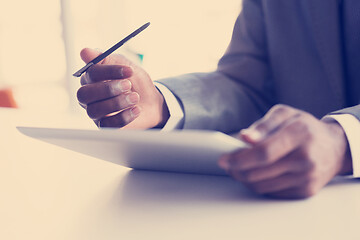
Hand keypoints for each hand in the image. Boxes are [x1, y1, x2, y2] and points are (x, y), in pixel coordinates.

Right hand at [77, 48, 168, 128]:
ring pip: (95, 110)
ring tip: (135, 97)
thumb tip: (84, 51)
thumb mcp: (124, 65)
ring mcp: (95, 112)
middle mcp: (88, 96)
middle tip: (128, 85)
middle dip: (108, 89)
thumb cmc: (134, 81)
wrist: (150, 100)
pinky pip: (108, 125)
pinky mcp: (105, 126)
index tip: (129, 70)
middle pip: (85, 94)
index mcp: (90, 78)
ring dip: (117, 103)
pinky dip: (124, 117)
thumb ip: (106, 58)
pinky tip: (137, 109)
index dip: (109, 71)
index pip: (91, 73)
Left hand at [219, 104, 351, 198]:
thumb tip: (243, 137)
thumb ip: (263, 124)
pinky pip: (272, 193)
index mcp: (299, 134)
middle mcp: (305, 158)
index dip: (239, 158)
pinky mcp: (305, 191)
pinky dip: (258, 185)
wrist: (334, 148)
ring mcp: (307, 177)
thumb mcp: (285, 114)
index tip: (223, 159)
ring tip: (238, 169)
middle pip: (259, 172)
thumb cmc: (304, 127)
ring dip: (244, 179)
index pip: (263, 152)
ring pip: (262, 186)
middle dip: (236, 170)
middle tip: (227, 164)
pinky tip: (255, 175)